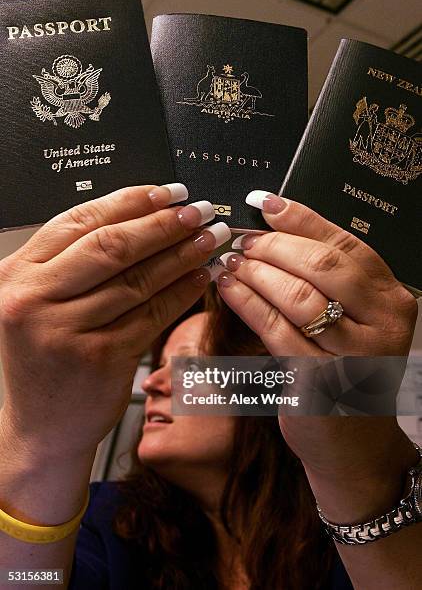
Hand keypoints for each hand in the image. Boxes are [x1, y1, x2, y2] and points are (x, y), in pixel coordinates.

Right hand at [0, 184, 229, 457]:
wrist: (41, 427)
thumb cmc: (45, 360)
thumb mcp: (39, 303)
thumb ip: (73, 263)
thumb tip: (138, 217)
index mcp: (18, 275)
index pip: (80, 221)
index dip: (130, 201)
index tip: (167, 192)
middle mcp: (35, 299)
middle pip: (111, 246)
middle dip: (162, 224)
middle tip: (198, 210)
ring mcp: (66, 330)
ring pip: (137, 279)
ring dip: (181, 254)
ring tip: (209, 238)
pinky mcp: (101, 358)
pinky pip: (151, 315)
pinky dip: (181, 292)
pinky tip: (200, 277)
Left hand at [216, 193, 417, 476]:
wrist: (353, 442)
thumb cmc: (348, 373)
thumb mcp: (353, 323)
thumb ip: (327, 282)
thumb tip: (274, 231)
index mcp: (391, 299)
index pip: (344, 243)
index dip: (300, 218)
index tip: (265, 203)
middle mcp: (381, 324)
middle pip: (320, 265)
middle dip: (272, 246)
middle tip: (241, 239)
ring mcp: (353, 355)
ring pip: (296, 295)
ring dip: (255, 272)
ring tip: (229, 261)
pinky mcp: (319, 380)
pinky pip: (275, 328)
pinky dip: (246, 302)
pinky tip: (227, 288)